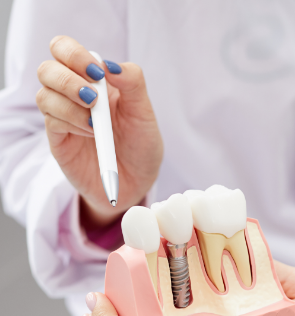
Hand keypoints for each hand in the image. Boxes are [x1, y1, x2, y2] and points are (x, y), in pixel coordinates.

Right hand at [36, 36, 162, 229]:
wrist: (137, 182)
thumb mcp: (144, 113)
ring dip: (71, 106)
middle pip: (48, 69)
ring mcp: (63, 116)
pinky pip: (51, 121)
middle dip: (68, 79)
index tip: (98, 73)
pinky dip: (72, 123)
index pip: (65, 49)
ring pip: (44, 95)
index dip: (74, 54)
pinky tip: (91, 133)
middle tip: (93, 97)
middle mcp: (73, 94)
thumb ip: (132, 83)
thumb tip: (110, 65)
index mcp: (94, 80)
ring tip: (96, 123)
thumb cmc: (141, 145)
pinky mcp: (58, 138)